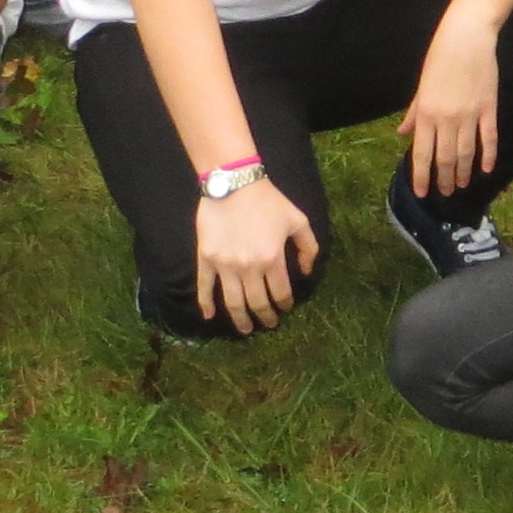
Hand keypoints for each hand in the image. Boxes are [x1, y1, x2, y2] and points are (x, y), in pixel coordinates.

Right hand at [193, 180, 318, 334]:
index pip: (280, 292)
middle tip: (268, 324)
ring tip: (246, 329)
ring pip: (233, 301)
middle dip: (265, 317)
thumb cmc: (268, 200)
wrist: (234, 182)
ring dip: (240, 319)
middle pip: (257, 302)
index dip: (284, 305)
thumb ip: (309, 246)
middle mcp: (248, 267)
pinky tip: (209, 316)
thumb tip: (306, 271)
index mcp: (272, 259)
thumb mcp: (297, 219)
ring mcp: (225, 265)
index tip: (285, 310)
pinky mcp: (206, 259)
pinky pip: (204, 286)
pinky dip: (206, 303)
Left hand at [403, 15, 502, 197]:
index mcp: (426, 114)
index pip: (422, 154)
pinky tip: (486, 169)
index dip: (421, 177)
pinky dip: (488, 155)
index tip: (421, 193)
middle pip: (445, 158)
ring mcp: (469, 115)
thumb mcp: (421, 86)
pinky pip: (489, 137)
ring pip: (467, 152)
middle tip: (446, 192)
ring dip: (464, 172)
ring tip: (462, 185)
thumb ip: (413, 113)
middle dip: (444, 179)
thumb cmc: (439, 58)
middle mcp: (446, 119)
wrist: (466, 38)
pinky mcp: (488, 108)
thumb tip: (402, 133)